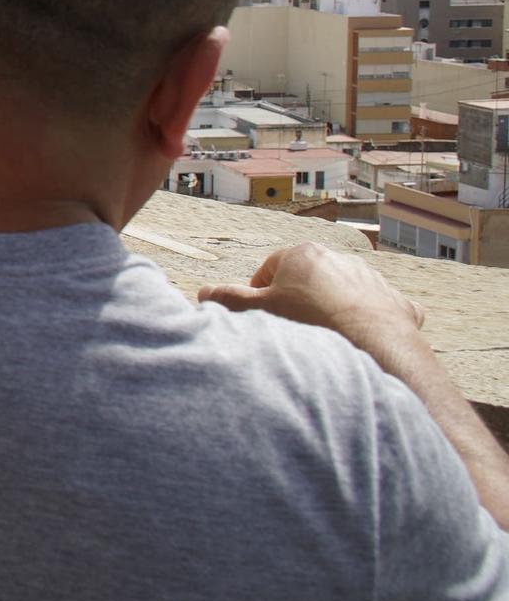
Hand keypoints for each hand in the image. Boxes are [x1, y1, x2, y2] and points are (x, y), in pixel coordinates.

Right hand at [200, 242, 424, 345]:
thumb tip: (203, 293)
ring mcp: (371, 280)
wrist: (375, 345)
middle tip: (291, 328)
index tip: (261, 313)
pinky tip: (362, 341)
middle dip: (298, 299)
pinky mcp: (396, 302)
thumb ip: (229, 300)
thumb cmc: (312, 324)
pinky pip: (377, 309)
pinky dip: (369, 321)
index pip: (271, 267)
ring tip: (325, 339)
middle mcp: (339, 259)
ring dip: (333, 309)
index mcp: (302, 255)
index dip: (261, 291)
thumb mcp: (258, 312)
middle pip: (309, 278)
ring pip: (343, 292)